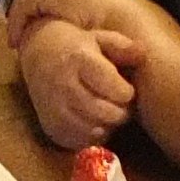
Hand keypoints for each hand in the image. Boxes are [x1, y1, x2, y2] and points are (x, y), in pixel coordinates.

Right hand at [16, 16, 138, 144]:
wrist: (38, 57)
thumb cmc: (78, 49)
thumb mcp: (100, 38)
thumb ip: (123, 46)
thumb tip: (142, 53)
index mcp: (80, 60)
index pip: (115, 89)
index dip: (127, 92)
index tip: (126, 88)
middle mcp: (64, 85)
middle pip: (107, 113)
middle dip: (121, 112)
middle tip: (121, 105)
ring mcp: (55, 108)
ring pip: (95, 130)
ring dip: (108, 126)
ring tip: (108, 112)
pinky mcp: (51, 127)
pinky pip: (81, 142)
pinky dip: (92, 136)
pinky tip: (93, 121)